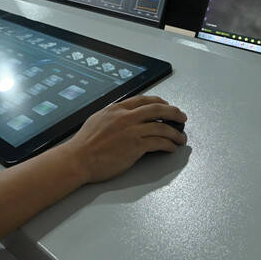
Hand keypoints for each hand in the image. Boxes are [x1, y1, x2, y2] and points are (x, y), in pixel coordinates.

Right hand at [65, 95, 186, 183]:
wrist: (79, 159)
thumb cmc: (84, 144)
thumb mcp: (97, 120)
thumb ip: (112, 116)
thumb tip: (123, 117)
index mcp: (116, 109)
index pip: (143, 100)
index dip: (159, 102)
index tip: (166, 105)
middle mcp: (125, 117)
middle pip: (157, 109)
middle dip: (173, 112)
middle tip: (182, 117)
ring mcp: (131, 131)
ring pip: (162, 126)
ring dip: (175, 132)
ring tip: (181, 137)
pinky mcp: (136, 146)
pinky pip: (159, 142)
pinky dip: (169, 145)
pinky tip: (171, 147)